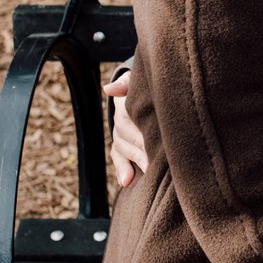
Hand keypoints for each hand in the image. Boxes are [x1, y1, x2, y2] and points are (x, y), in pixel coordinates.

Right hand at [105, 71, 147, 186]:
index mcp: (123, 101)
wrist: (147, 93)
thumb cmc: (147, 87)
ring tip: (148, 171)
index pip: (126, 115)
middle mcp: (119, 119)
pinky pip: (117, 158)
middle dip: (139, 148)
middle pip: (124, 134)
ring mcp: (118, 134)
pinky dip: (121, 170)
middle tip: (153, 160)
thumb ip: (126, 83)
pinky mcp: (120, 147)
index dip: (138, 127)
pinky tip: (126, 181)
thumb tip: (108, 89)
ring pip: (121, 148)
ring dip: (132, 160)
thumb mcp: (139, 81)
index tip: (148, 140)